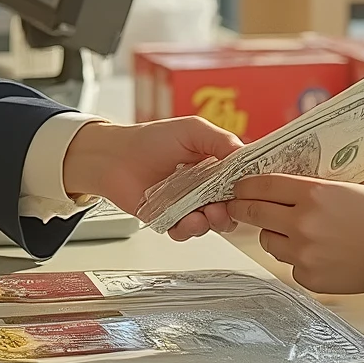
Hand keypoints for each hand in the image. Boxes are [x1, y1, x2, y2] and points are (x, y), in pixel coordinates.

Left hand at [63, 116, 241, 239]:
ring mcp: (187, 205)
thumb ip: (220, 141)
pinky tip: (187, 221)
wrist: (114, 156)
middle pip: (230, 206)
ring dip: (212, 223)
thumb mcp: (192, 130)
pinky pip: (185, 232)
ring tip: (206, 215)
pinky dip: (188, 230)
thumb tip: (245, 154)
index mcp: (215, 165)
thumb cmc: (150, 139)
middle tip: (225, 208)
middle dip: (231, 211)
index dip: (247, 188)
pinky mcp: (169, 219)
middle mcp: (204, 187)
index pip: (240, 180)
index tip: (249, 190)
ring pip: (211, 223)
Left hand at [229, 174, 363, 293]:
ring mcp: (304, 253)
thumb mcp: (350, 186)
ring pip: (268, 240)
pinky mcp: (308, 277)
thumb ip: (314, 186)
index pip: (262, 184)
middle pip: (254, 212)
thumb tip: (283, 181)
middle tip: (239, 204)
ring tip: (293, 230)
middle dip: (243, 207)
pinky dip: (297, 257)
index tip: (239, 185)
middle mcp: (303, 223)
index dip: (245, 184)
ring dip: (274, 233)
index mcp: (315, 193)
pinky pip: (289, 264)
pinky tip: (318, 251)